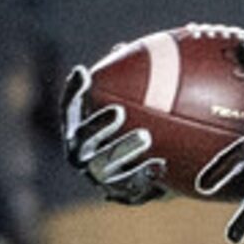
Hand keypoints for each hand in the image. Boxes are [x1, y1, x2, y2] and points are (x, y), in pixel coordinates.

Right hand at [59, 63, 166, 203]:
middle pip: (81, 142)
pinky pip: (131, 189)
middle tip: (120, 112)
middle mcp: (86, 155)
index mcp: (84, 130)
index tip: (84, 73)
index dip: (73, 93)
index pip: (71, 110)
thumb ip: (140, 75)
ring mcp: (104, 178)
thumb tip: (128, 48)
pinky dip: (144, 176)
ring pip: (103, 167)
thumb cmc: (153, 122)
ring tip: (146, 137)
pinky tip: (162, 165)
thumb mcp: (149, 96)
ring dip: (121, 151)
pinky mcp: (126, 195)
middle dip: (97, 126)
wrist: (173, 167)